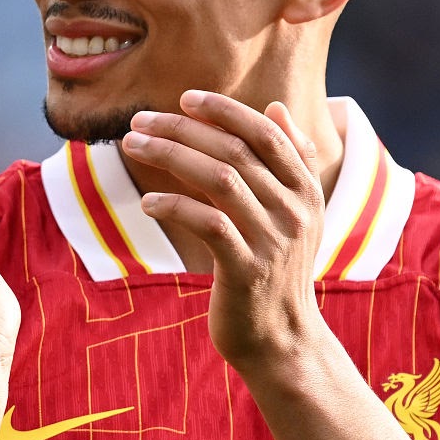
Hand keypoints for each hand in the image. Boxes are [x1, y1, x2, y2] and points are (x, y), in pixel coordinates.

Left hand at [121, 91, 327, 371]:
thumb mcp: (297, 214)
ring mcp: (273, 241)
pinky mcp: (247, 271)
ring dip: (170, 156)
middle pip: (236, 151)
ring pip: (220, 179)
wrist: (282, 341)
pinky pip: (208, 224)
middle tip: (140, 120)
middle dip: (183, 129)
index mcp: (307, 191)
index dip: (225, 110)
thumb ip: (293, 160)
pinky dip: (174, 206)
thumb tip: (275, 105)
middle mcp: (295, 211)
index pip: (266, 134)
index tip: (184, 99)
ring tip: (133, 147)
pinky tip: (147, 203)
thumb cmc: (277, 271)